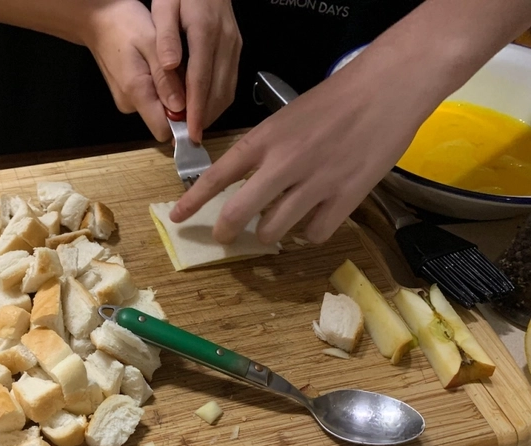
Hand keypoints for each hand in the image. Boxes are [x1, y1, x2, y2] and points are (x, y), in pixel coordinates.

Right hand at [83, 0, 184, 141]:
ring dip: (168, 91)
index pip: (162, 130)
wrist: (97, 19)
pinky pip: (150, 99)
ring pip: (158, 108)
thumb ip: (165, 78)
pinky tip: (155, 65)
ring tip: (164, 64)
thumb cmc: (125, 24)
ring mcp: (126, 101)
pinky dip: (159, 86)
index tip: (194, 102)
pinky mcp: (126, 95)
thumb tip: (180, 108)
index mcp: (135, 92)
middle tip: (178, 71)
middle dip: (177, 102)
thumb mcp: (151, 43)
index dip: (181, 122)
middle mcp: (129, 104)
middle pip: (163, 120)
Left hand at [151, 0, 240, 141]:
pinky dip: (218, 99)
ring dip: (213, 111)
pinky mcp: (237, 47)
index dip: (196, 110)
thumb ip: (166, 36)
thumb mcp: (165, 5)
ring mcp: (235, 45)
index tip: (190, 132)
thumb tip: (170, 66)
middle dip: (205, 117)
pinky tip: (204, 107)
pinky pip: (230, 80)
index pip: (201, 80)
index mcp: (205, 32)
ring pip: (228, 88)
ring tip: (195, 127)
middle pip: (218, 90)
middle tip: (190, 138)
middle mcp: (226, 42)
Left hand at [168, 60, 432, 244]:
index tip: (177, 218)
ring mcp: (314, 183)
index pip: (217, 176)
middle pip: (238, 214)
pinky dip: (309, 233)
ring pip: (273, 231)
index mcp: (264, 140)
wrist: (387, 88)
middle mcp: (283, 164)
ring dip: (269, 234)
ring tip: (278, 224)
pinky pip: (313, 235)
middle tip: (226, 237)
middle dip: (226, 232)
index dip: (192, 202)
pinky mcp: (345, 198)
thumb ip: (265, 154)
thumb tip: (248, 189)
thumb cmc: (335, 100)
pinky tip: (313, 220)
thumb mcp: (287, 119)